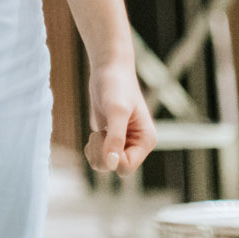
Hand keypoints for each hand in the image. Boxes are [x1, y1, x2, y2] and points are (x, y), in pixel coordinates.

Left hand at [85, 59, 154, 178]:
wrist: (108, 69)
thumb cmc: (116, 86)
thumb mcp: (116, 111)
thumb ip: (115, 138)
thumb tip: (112, 165)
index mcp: (145, 141)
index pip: (126, 168)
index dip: (111, 158)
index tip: (106, 136)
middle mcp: (136, 145)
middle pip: (113, 168)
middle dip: (101, 153)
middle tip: (99, 134)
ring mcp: (123, 143)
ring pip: (105, 164)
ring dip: (96, 150)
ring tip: (99, 132)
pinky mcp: (110, 138)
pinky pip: (99, 155)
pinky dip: (93, 147)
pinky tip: (96, 133)